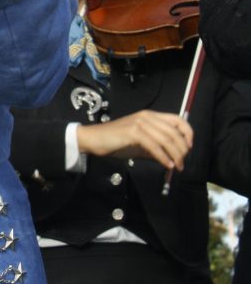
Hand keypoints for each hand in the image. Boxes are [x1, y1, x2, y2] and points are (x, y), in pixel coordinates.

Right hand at [76, 110, 193, 170]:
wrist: (94, 139)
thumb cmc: (116, 142)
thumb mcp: (140, 145)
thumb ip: (156, 149)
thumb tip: (173, 159)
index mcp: (150, 116)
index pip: (177, 119)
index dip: (187, 133)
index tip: (189, 148)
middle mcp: (147, 116)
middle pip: (174, 132)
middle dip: (182, 149)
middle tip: (182, 163)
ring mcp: (140, 123)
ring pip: (166, 139)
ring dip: (175, 155)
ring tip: (177, 167)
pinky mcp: (133, 132)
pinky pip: (154, 146)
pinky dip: (163, 157)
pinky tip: (167, 165)